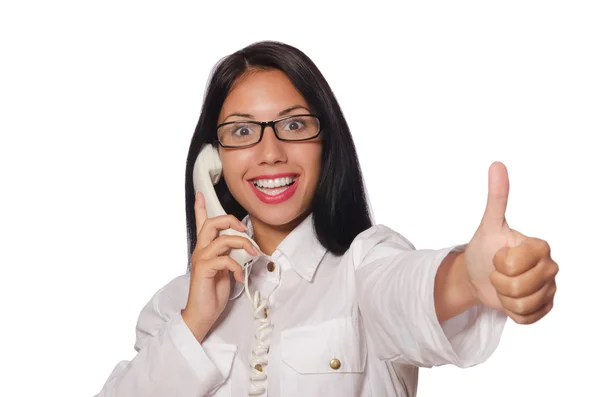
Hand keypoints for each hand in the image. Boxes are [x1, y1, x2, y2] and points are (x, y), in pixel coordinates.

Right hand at [182, 192, 258, 340]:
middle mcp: (200, 250)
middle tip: (244, 229)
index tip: (200, 194)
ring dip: (242, 244)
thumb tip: (243, 246)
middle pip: (211, 223)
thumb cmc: (213, 292)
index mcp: (205, 249)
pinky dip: (237, 267)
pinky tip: (239, 277)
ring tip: (253, 254)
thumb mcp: (225, 269)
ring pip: (222, 239)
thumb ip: (229, 255)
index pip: (200, 223)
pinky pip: (225, 260)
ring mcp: (201, 260)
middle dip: (230, 220)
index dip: (200, 207)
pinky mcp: (204, 270)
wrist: (202, 314)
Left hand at [464, 162, 558, 323]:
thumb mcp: (488, 225)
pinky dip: (510, 312)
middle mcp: (550, 266)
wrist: (478, 275)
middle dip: (499, 282)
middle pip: (519, 287)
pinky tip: (509, 299)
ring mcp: (550, 288)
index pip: (515, 265)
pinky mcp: (545, 307)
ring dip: (504, 298)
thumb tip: (497, 164)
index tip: (498, 256)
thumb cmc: (484, 248)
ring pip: (522, 305)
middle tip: (497, 272)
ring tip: (502, 285)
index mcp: (540, 246)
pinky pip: (527, 318)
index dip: (499, 264)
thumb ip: (496, 197)